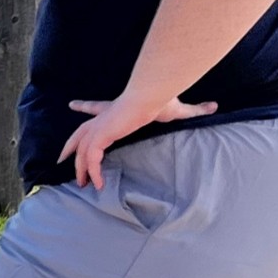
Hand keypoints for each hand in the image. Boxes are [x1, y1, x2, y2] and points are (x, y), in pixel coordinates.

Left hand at [58, 93, 217, 189]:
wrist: (152, 94)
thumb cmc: (163, 98)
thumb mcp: (178, 109)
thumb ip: (194, 110)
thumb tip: (215, 107)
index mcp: (115, 108)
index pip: (96, 108)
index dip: (85, 108)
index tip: (74, 105)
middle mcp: (103, 117)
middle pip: (79, 132)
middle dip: (70, 145)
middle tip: (62, 157)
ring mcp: (100, 126)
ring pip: (82, 150)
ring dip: (81, 168)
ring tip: (82, 184)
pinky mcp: (101, 135)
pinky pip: (91, 158)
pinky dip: (92, 171)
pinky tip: (96, 184)